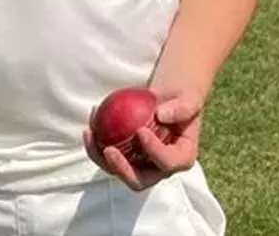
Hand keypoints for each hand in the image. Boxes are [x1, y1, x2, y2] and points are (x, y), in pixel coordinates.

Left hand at [83, 87, 203, 191]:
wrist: (167, 99)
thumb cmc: (181, 98)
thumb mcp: (188, 98)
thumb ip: (181, 108)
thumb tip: (160, 115)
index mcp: (182, 158)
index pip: (168, 162)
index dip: (154, 151)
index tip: (141, 130)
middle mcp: (161, 169)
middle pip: (140, 180)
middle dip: (122, 170)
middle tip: (109, 150)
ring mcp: (141, 166)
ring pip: (117, 171)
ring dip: (100, 157)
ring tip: (91, 132)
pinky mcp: (125, 158)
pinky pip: (107, 157)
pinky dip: (95, 144)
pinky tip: (89, 124)